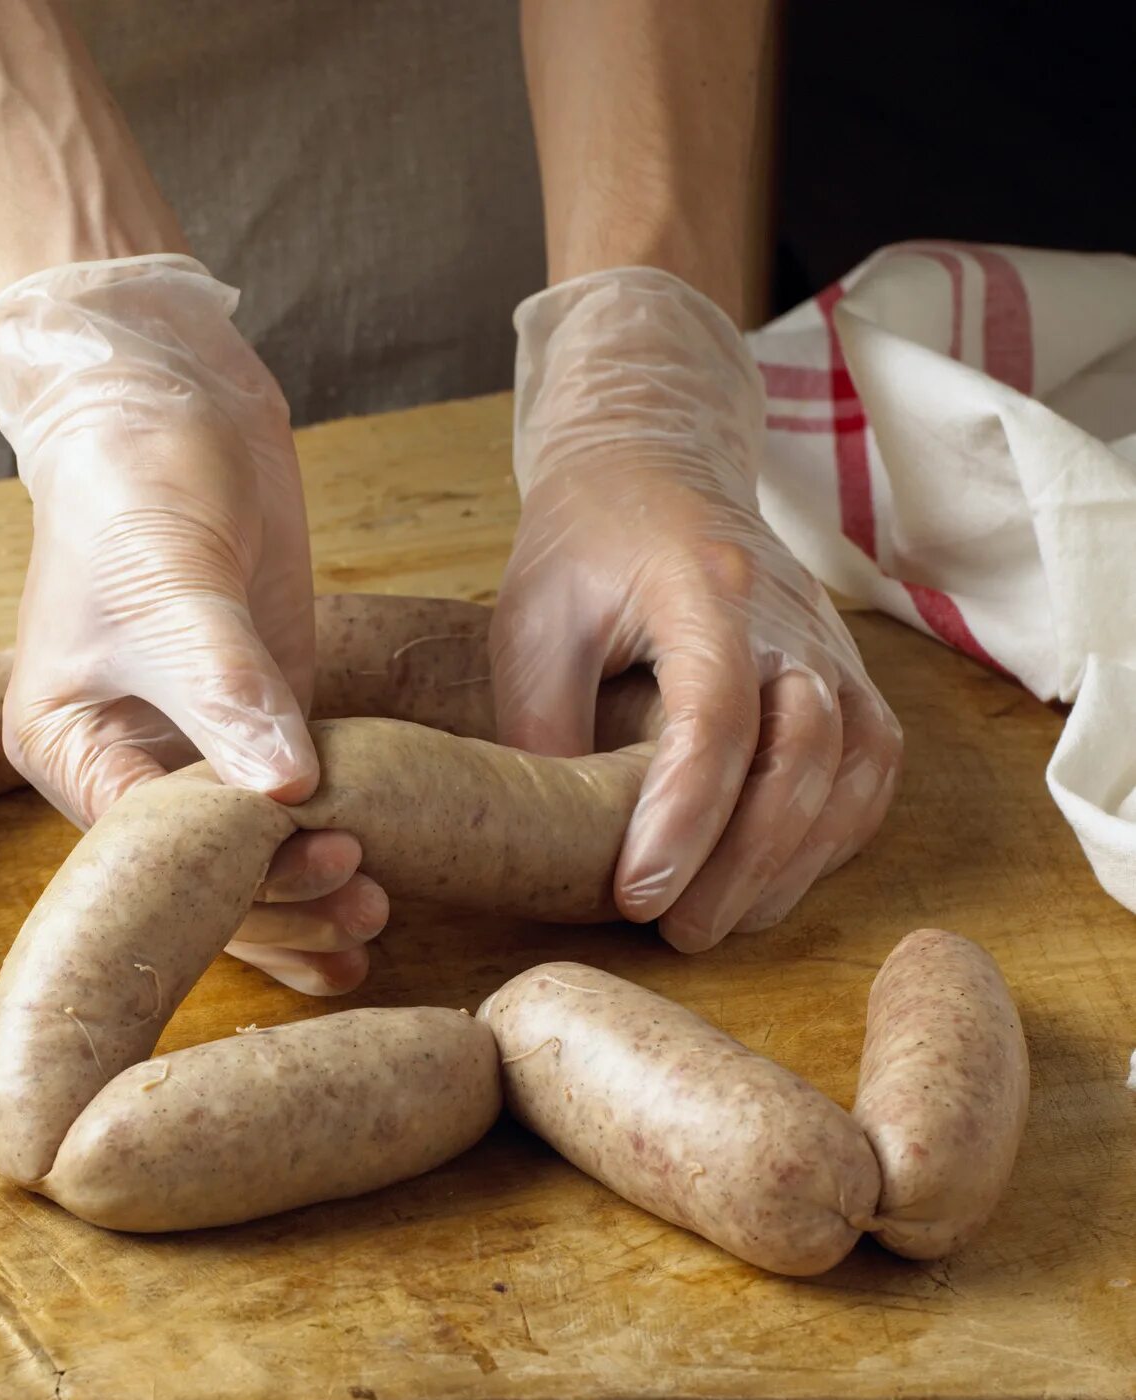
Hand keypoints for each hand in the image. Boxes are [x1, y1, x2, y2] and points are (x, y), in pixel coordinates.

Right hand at [0, 255, 382, 992]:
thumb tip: (285, 794)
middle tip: (366, 910)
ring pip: (248, 860)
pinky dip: (323, 852)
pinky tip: (370, 906)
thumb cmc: (133, 485)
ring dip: (307, 899)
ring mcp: (193, 750)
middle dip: (282, 902)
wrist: (168, 406)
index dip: (241, 872)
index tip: (331, 861)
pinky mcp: (256, 722)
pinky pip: (288, 813)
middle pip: (201, 876)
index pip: (154, 846)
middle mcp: (123, 766)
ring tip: (373, 931)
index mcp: (70, 747)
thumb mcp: (174, 587)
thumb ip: (228, 692)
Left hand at [491, 267, 902, 951]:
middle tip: (678, 932)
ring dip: (796, 861)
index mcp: (706, 586)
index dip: (682, 817)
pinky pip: (871, 768)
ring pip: (855, 770)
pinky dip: (834, 835)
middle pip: (805, 753)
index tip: (638, 895)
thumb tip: (554, 848)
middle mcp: (790, 617)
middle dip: (747, 861)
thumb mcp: (530, 623)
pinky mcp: (847, 674)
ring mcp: (831, 644)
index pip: (716, 715)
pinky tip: (772, 879)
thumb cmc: (582, 545)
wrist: (654, 466)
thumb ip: (542, 727)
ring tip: (720, 921)